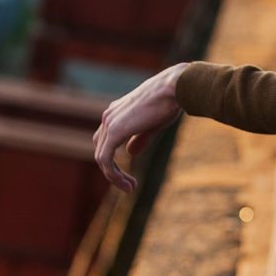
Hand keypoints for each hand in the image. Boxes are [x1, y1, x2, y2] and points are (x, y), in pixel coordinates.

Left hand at [92, 62, 188, 191]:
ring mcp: (109, 122)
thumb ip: (140, 138)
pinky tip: (126, 183)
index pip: (106, 141)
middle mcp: (109, 116)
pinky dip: (113, 175)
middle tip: (131, 185)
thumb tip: (130, 154)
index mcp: (117, 111)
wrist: (174, 88)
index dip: (114, 160)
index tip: (130, 176)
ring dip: (114, 176)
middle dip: (113, 171)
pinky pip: (105, 160)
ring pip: (102, 158)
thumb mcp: (153, 123)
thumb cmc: (170, 101)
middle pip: (101, 150)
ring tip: (130, 188)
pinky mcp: (114, 131)